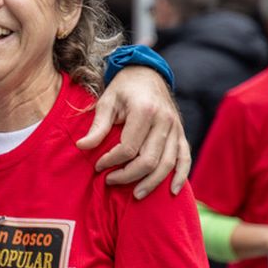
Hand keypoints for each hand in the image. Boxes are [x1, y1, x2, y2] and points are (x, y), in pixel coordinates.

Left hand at [78, 66, 189, 198]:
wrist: (147, 73)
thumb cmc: (123, 89)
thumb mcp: (106, 102)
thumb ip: (97, 126)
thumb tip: (82, 147)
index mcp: (144, 110)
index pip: (128, 147)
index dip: (112, 161)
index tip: (98, 166)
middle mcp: (164, 120)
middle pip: (149, 159)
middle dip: (128, 175)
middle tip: (111, 181)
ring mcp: (176, 128)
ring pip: (167, 163)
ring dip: (152, 182)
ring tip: (136, 194)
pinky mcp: (181, 133)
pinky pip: (185, 158)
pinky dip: (180, 176)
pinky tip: (172, 191)